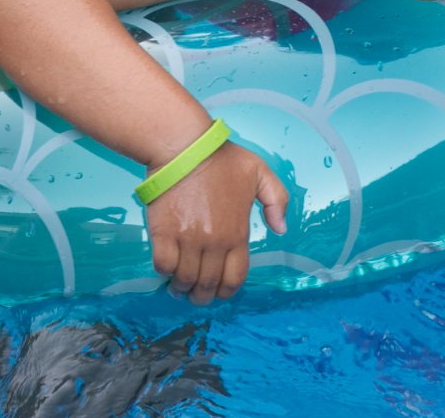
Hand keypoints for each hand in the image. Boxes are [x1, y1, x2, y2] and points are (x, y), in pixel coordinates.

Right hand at [146, 143, 288, 303]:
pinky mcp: (164, 233)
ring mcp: (188, 239)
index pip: (236, 278)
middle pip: (209, 284)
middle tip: (196, 295)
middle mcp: (214, 243)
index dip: (227, 291)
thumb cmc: (220, 158)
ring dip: (181, 289)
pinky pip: (163, 265)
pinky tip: (165, 269)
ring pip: (185, 279)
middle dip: (203, 296)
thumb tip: (281, 229)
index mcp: (238, 234)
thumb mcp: (259, 172)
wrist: (184, 146)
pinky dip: (164, 272)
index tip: (219, 292)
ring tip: (178, 288)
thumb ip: (276, 200)